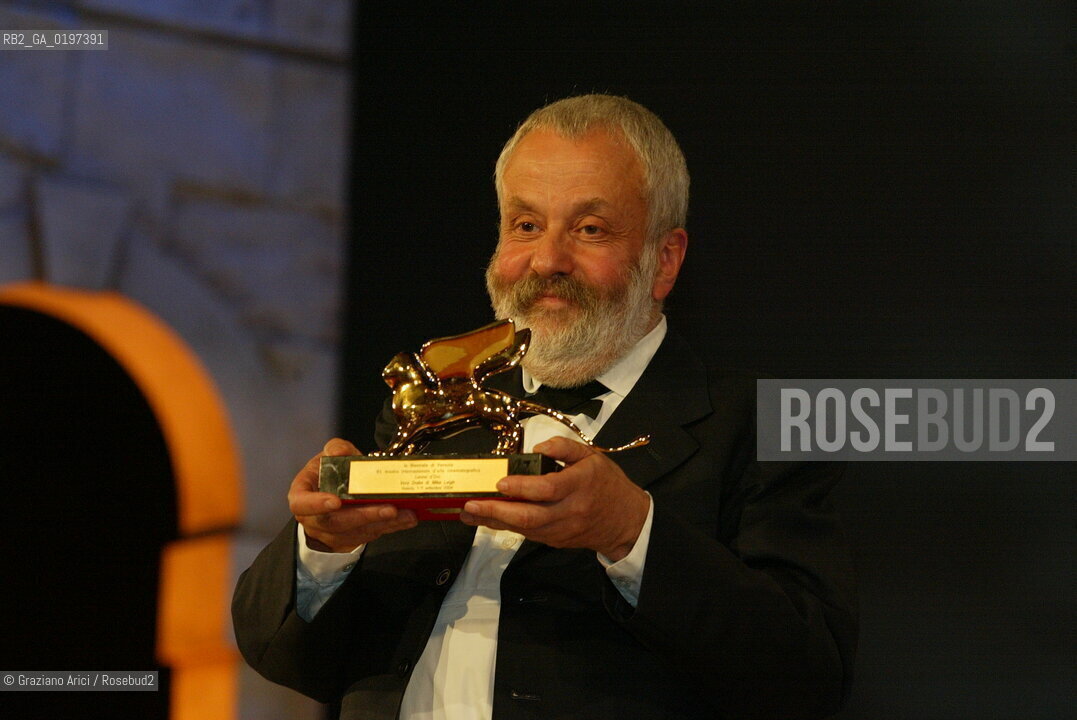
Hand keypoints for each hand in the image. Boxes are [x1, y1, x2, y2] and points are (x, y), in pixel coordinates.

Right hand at [289, 438, 417, 552]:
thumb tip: (339, 452)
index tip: (336, 501)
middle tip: (390, 508)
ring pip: (357, 533)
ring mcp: (330, 534)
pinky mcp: (348, 542)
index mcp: (302, 495)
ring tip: (407, 514)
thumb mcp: (328, 456)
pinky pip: (369, 536)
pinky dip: (390, 527)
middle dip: (365, 515)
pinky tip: (407, 519)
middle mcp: (313, 519)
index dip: (317, 504)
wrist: (330, 494)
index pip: (302, 503)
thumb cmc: (328, 473)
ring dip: (384, 524)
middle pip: (337, 522)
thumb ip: (335, 449)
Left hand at [459, 436, 649, 560]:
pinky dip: (507, 527)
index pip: (547, 489)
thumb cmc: (607, 484)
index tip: (501, 482)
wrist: (626, 522)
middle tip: (471, 505)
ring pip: (524, 530)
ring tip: (469, 513)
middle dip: (496, 512)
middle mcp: (569, 511)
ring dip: (494, 522)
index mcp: (580, 485)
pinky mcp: (556, 541)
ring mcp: (562, 530)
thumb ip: (565, 447)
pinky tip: (489, 519)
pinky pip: (528, 535)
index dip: (522, 487)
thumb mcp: (592, 456)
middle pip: (529, 517)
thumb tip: (538, 446)